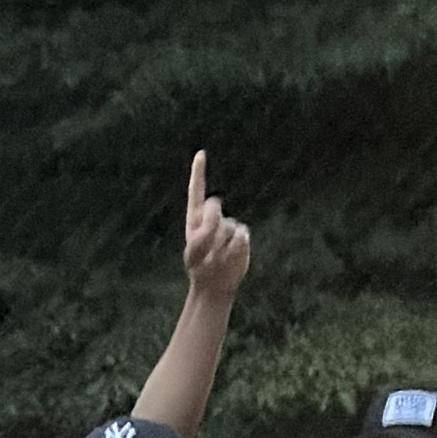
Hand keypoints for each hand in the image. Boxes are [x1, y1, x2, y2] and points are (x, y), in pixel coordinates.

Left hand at [181, 150, 250, 304]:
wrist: (214, 284)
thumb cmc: (199, 268)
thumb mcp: (194, 252)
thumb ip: (204, 230)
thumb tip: (219, 213)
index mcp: (195, 218)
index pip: (196, 191)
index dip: (198, 172)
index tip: (201, 154)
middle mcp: (213, 218)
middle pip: (213, 208)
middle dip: (210, 226)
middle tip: (206, 248)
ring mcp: (229, 225)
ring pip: (228, 226)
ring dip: (221, 245)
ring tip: (216, 258)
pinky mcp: (242, 235)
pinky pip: (241, 235)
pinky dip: (234, 248)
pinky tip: (228, 258)